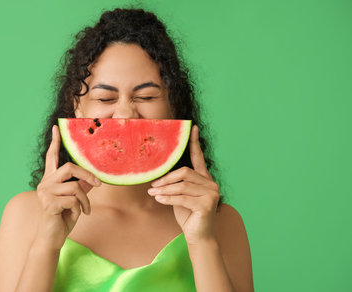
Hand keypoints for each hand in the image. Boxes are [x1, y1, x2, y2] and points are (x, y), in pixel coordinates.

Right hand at [35, 125, 100, 249]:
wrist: (52, 238)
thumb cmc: (63, 217)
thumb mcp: (75, 199)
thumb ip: (81, 186)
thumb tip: (94, 177)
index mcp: (50, 179)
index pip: (52, 157)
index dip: (55, 142)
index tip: (56, 127)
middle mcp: (45, 183)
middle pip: (69, 168)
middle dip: (87, 175)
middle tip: (99, 185)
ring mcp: (45, 193)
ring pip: (75, 187)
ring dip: (85, 200)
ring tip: (85, 210)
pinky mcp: (49, 203)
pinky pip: (74, 199)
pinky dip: (81, 208)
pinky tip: (77, 215)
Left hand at [148, 125, 219, 244]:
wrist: (198, 236)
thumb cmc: (187, 214)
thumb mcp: (179, 196)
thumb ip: (175, 184)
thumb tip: (157, 176)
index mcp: (205, 179)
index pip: (199, 157)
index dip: (194, 142)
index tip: (192, 126)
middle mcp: (211, 184)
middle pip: (185, 173)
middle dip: (167, 178)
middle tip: (153, 185)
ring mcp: (211, 194)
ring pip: (182, 186)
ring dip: (164, 190)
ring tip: (152, 193)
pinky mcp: (207, 206)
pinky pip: (182, 198)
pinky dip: (168, 199)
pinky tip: (159, 200)